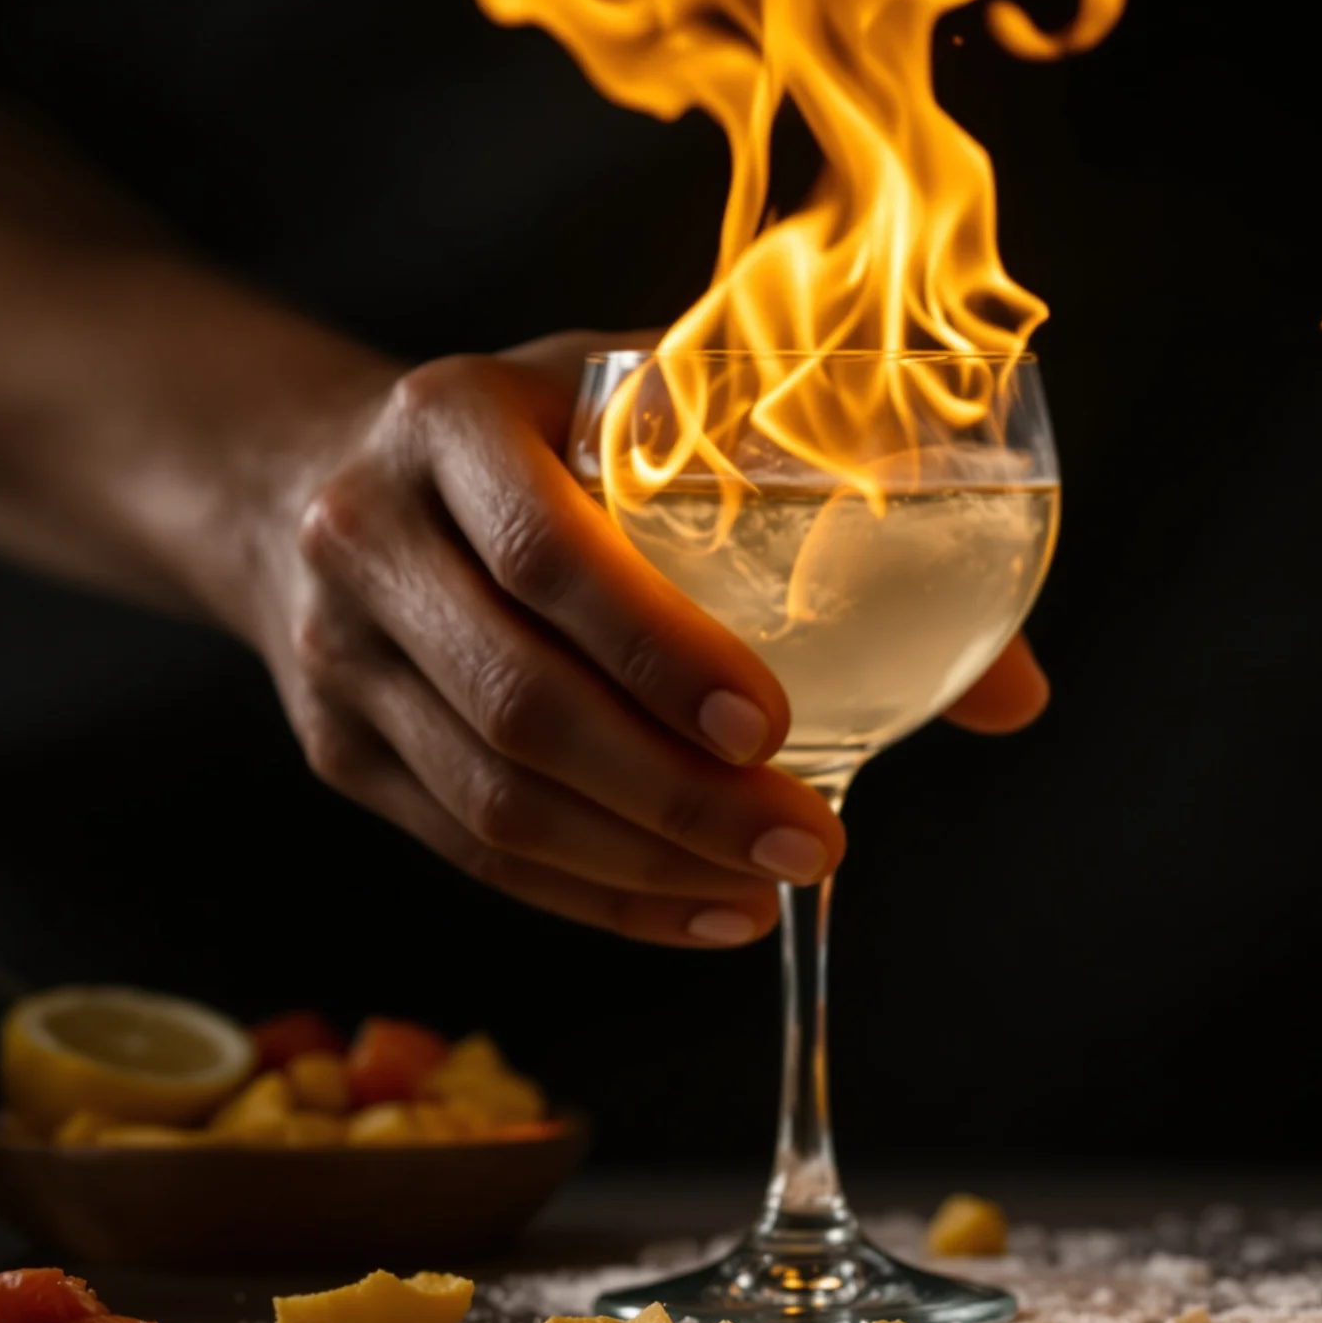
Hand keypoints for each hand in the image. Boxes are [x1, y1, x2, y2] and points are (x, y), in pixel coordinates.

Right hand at [218, 332, 1046, 948]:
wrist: (303, 474)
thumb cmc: (544, 434)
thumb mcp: (658, 410)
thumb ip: (827, 507)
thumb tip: (1017, 692)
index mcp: (450, 421)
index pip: (546, 551)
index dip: (657, 647)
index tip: (771, 721)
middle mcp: (367, 536)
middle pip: (519, 701)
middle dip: (678, 794)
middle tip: (816, 842)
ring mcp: (335, 658)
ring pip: (491, 800)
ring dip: (646, 866)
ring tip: (772, 885)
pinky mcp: (339, 754)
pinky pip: (472, 853)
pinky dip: (596, 899)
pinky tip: (703, 912)